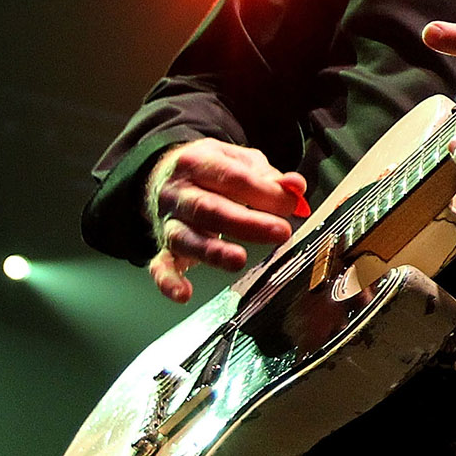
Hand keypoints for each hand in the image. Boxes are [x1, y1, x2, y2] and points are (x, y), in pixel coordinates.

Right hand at [146, 139, 306, 303]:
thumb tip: (295, 187)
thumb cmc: (213, 170)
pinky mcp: (164, 247)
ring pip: (186, 238)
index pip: (232, 177)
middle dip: (247, 223)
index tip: (290, 204)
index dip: (263, 192)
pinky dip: (168, 281)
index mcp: (197, 163)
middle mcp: (177, 193)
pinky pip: (160, 266)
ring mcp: (168, 222)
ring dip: (213, 252)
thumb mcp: (241, 161)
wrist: (167, 175)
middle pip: (208, 209)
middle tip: (280, 232)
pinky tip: (183, 294)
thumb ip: (270, 175)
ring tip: (238, 260)